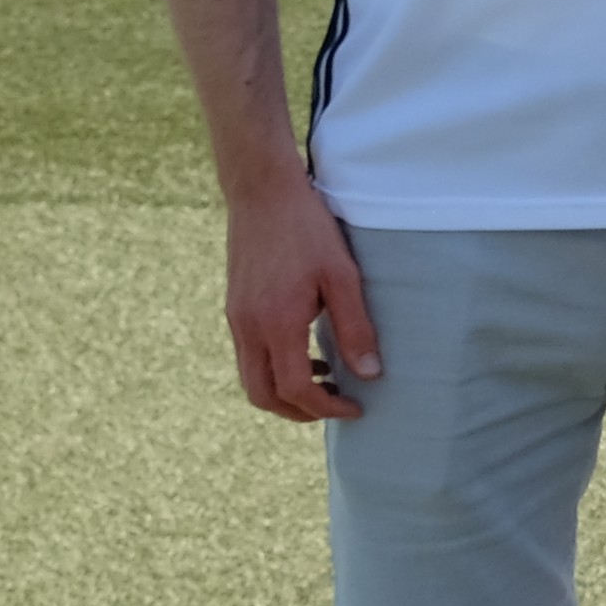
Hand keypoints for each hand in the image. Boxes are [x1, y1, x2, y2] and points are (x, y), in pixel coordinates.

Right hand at [223, 174, 377, 421]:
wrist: (262, 193)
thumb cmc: (307, 230)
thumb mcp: (342, 276)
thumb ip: (356, 327)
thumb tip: (370, 374)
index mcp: (276, 324)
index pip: (295, 389)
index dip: (326, 408)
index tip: (355, 408)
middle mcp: (249, 328)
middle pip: (263, 396)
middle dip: (298, 411)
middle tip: (336, 405)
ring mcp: (236, 319)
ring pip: (251, 378)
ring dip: (285, 392)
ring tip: (326, 379)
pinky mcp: (234, 308)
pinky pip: (248, 356)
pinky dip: (274, 369)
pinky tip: (306, 352)